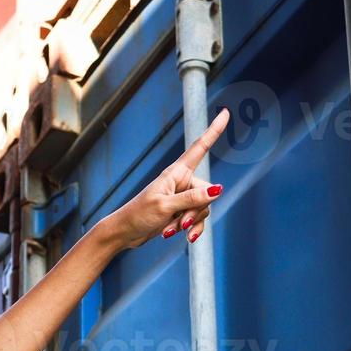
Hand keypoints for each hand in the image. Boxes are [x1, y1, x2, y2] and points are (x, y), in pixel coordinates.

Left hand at [99, 107, 229, 249]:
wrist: (125, 233)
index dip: (213, 131)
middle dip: (196, 211)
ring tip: (173, 230)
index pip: (199, 148)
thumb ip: (191, 198)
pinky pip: (197, 219)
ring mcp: (182, 197)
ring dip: (191, 222)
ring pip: (203, 208)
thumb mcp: (165, 206)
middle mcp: (181, 182)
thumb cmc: (138, 214)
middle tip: (180, 223)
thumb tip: (217, 190)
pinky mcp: (181, 211)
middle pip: (206, 192)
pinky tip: (183, 237)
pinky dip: (191, 229)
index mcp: (176, 172)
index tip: (225, 114)